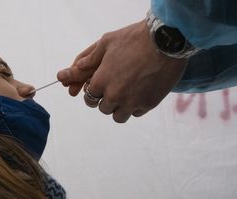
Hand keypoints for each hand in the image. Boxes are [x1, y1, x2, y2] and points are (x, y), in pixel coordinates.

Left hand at [57, 20, 187, 122]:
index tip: (100, 87)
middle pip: (103, 108)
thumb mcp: (107, 43)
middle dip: (106, 99)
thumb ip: (89, 59)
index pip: (89, 97)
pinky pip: (136, 113)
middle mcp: (114, 95)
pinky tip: (139, 93)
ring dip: (119, 107)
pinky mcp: (149, 104)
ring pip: (118, 116)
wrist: (167, 41)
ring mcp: (132, 102)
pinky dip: (135, 106)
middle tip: (115, 87)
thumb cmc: (134, 38)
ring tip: (126, 94)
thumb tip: (75, 69)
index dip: (94, 91)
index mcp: (101, 81)